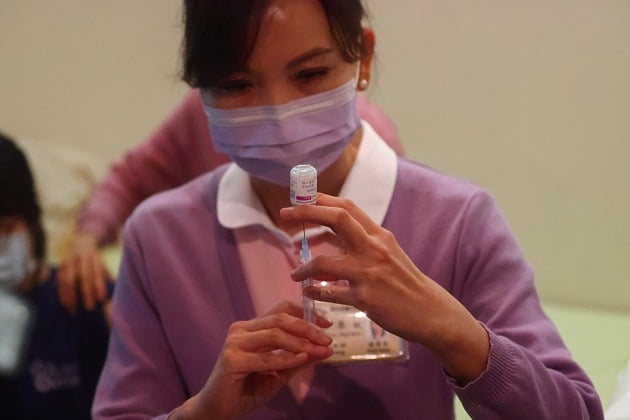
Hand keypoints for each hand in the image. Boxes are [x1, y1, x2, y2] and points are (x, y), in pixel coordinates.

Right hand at [58, 233, 109, 313]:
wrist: (81, 241)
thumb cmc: (95, 259)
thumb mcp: (103, 263)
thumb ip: (107, 276)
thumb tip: (117, 293)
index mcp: (95, 257)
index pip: (97, 272)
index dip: (99, 285)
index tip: (101, 299)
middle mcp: (82, 258)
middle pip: (84, 276)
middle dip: (86, 292)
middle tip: (89, 307)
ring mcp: (70, 260)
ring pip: (69, 279)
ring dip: (71, 295)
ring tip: (74, 309)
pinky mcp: (61, 265)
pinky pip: (60, 280)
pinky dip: (62, 292)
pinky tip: (65, 303)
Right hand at [175, 301, 332, 419]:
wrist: (218, 410)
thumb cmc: (247, 389)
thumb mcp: (280, 372)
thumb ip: (299, 359)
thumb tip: (326, 349)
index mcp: (252, 327)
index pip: (281, 309)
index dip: (306, 312)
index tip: (327, 324)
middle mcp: (241, 329)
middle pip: (280, 318)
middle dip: (308, 327)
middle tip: (327, 339)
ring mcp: (235, 342)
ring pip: (275, 334)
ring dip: (302, 342)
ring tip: (320, 351)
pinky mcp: (232, 359)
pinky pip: (266, 357)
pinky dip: (287, 358)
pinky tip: (302, 360)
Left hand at [280, 193, 488, 384]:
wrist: (429, 310)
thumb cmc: (405, 281)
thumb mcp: (388, 252)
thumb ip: (362, 241)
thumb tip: (332, 232)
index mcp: (379, 235)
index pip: (347, 207)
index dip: (320, 199)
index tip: (300, 198)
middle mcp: (374, 248)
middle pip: (336, 219)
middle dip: (306, 212)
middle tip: (284, 213)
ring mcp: (368, 273)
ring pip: (323, 262)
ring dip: (303, 267)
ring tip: (296, 274)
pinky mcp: (364, 299)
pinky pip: (329, 293)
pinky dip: (315, 292)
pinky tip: (309, 292)